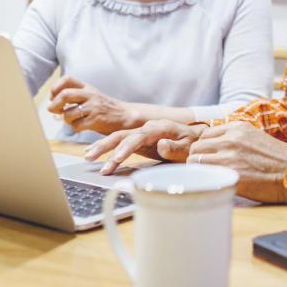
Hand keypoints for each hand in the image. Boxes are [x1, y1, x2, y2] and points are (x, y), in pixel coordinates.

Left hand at [47, 76, 134, 134]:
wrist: (125, 116)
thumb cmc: (105, 108)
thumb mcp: (92, 96)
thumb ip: (75, 96)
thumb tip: (52, 104)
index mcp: (88, 87)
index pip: (68, 79)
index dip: (56, 87)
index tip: (53, 96)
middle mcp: (91, 95)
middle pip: (65, 95)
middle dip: (54, 104)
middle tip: (53, 110)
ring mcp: (94, 107)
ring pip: (68, 113)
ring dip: (66, 119)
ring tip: (72, 120)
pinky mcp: (96, 120)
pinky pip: (77, 125)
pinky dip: (75, 128)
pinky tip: (81, 126)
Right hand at [84, 119, 206, 173]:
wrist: (198, 138)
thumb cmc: (194, 144)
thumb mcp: (189, 147)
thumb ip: (176, 147)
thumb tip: (161, 145)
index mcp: (160, 128)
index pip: (139, 137)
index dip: (126, 148)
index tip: (115, 159)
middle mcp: (148, 128)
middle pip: (123, 135)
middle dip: (106, 146)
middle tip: (91, 157)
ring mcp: (143, 133)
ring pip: (119, 137)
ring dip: (103, 146)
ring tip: (87, 156)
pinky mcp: (140, 140)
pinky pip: (121, 142)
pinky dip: (107, 147)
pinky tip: (94, 152)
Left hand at [186, 122, 286, 204]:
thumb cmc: (277, 160)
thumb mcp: (255, 138)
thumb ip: (235, 139)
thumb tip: (216, 148)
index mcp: (238, 127)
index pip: (205, 135)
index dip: (204, 148)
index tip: (208, 158)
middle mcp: (231, 138)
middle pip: (196, 147)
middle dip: (198, 159)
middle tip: (206, 171)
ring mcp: (229, 156)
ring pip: (195, 160)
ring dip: (199, 170)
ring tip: (209, 178)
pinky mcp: (230, 174)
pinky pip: (203, 173)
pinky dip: (204, 179)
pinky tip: (213, 184)